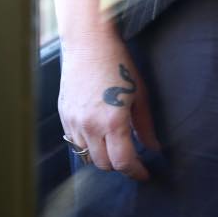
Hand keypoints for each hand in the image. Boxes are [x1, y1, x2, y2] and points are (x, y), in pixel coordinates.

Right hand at [58, 31, 160, 181]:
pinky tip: (97, 131)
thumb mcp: (139, 93)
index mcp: (113, 121)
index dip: (136, 172)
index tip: (144, 173)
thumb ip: (146, 126)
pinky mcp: (63, 115)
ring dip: (102, 155)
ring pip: (87, 156)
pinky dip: (87, 143)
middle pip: (104, 165)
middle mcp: (90, 126)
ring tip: (113, 143)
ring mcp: (74, 122)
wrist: (88, 42)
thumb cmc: (119, 63)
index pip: (123, 162)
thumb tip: (154, 148)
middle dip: (119, 165)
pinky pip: (74, 141)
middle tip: (130, 155)